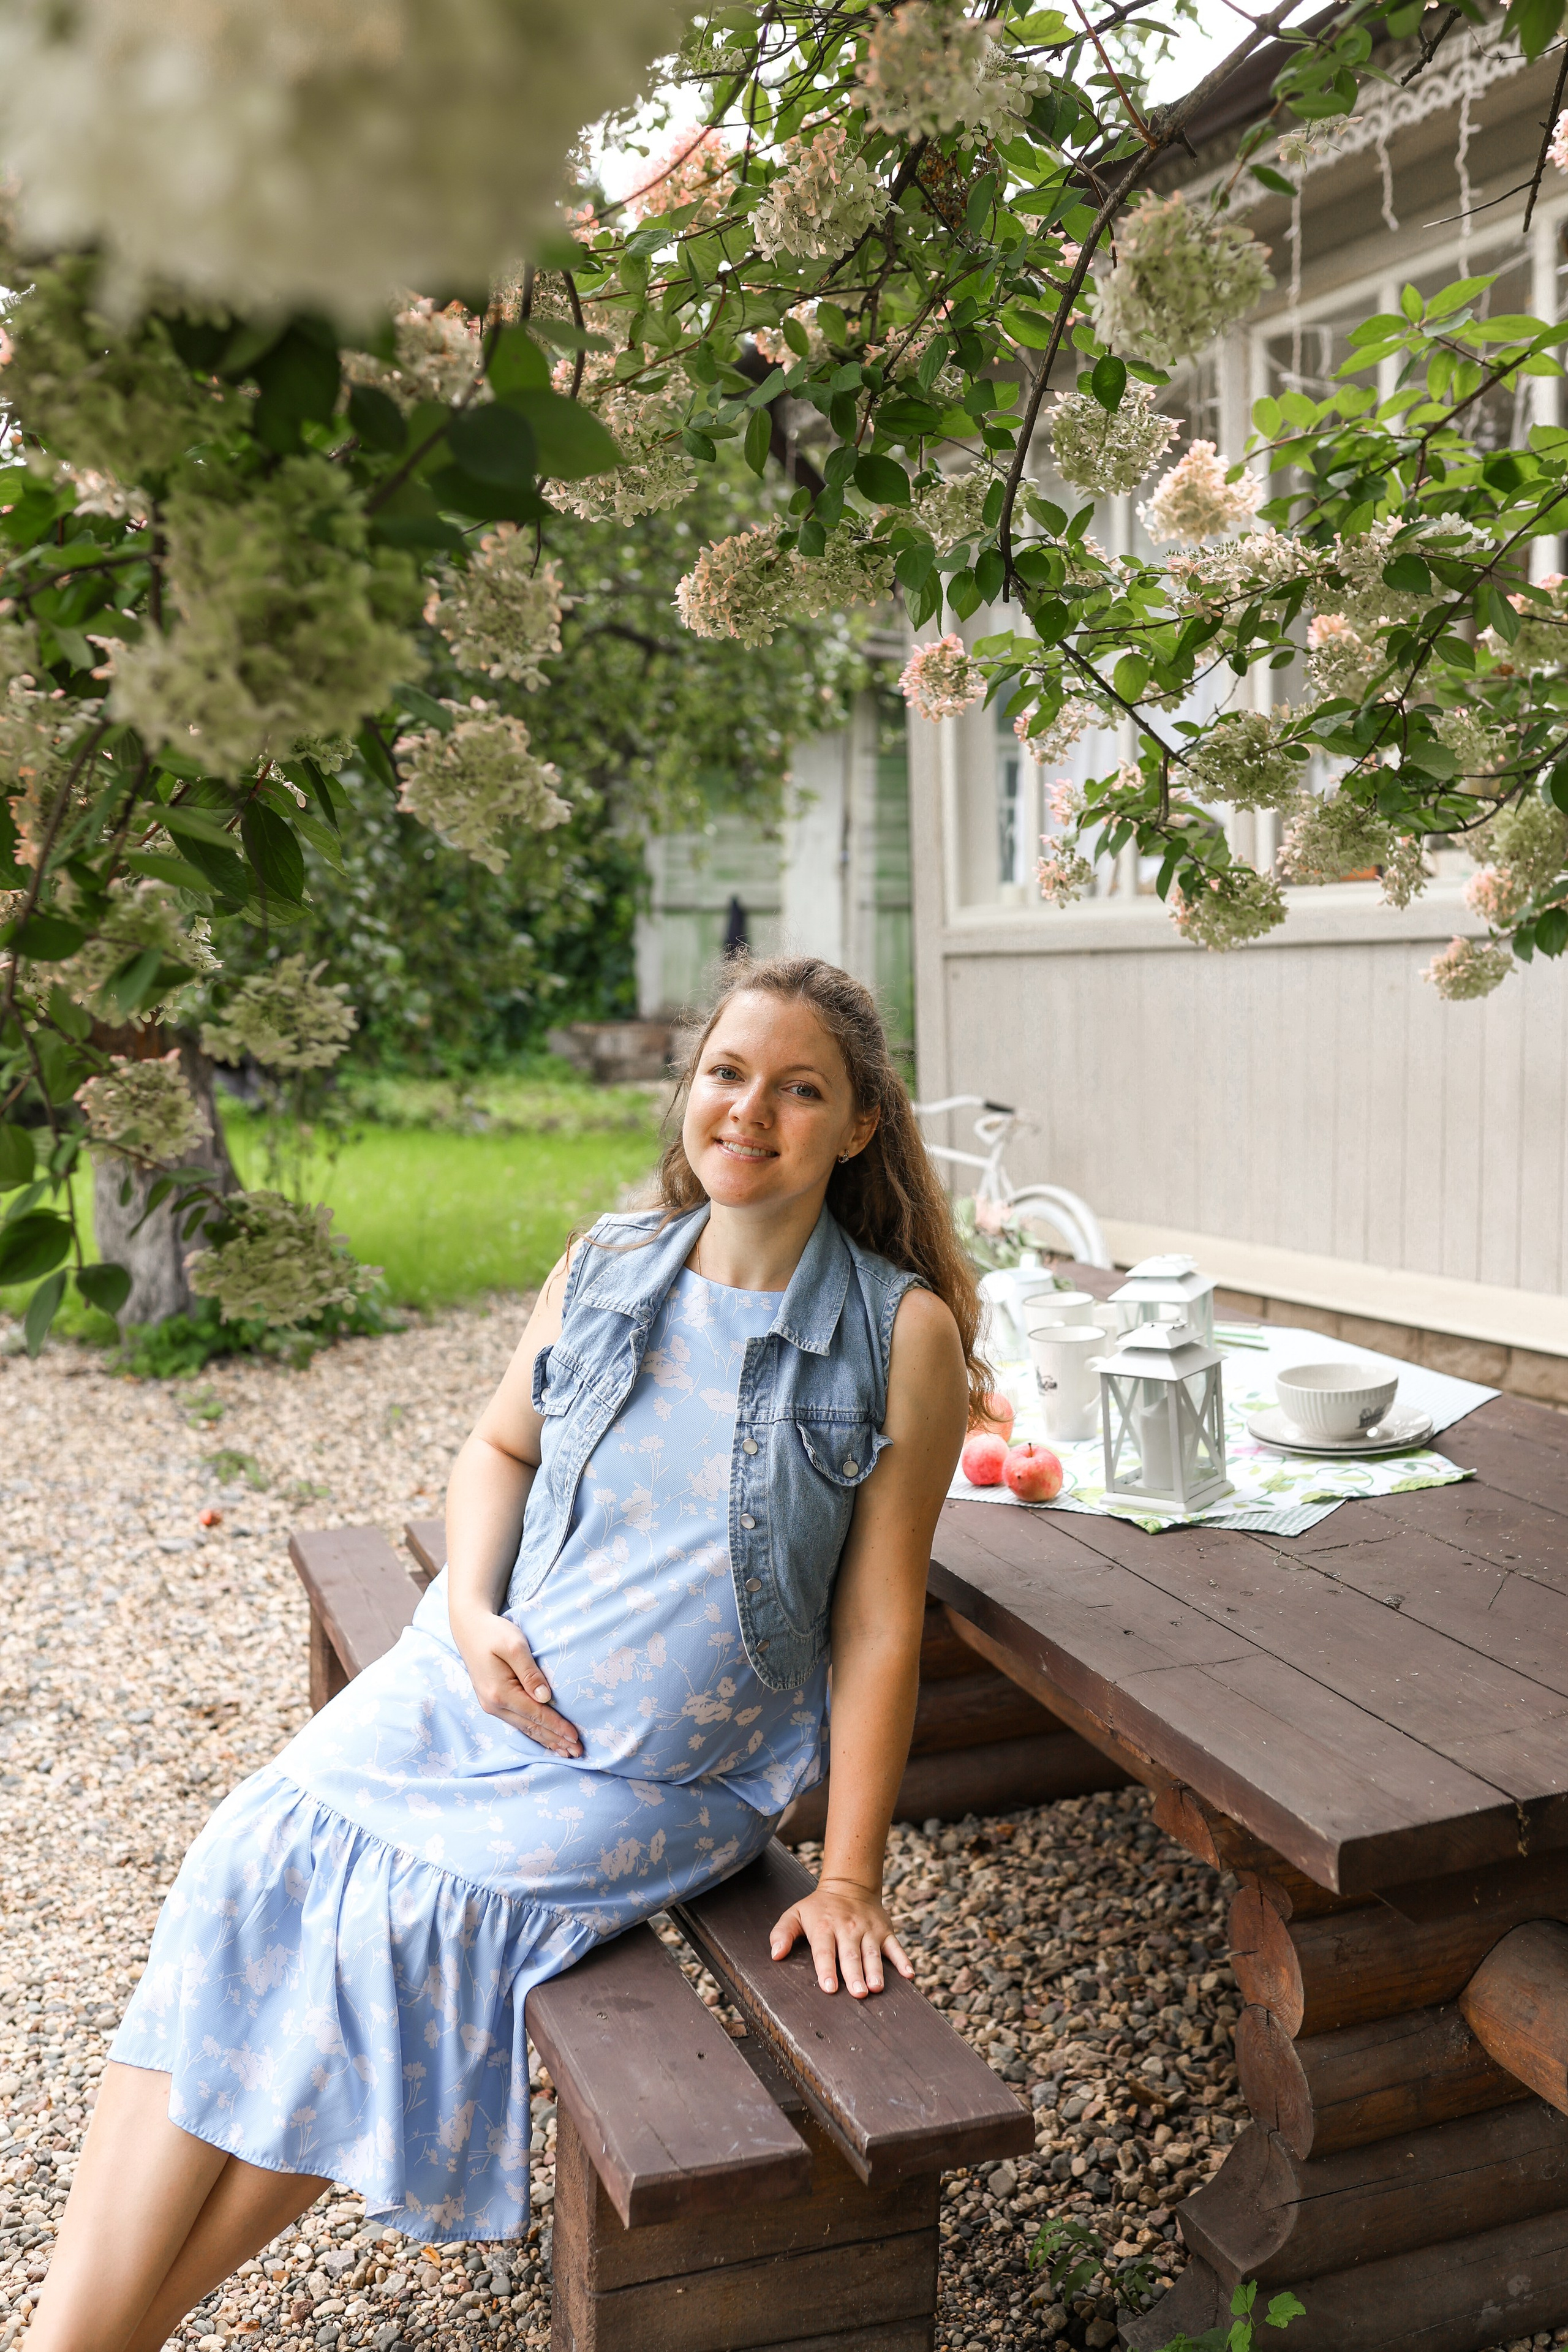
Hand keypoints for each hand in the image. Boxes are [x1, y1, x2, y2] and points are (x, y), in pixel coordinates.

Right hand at [450, 1606, 581, 1758]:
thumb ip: (530, 1673)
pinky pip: (518, 1722)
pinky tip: (545, 1739)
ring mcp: (492, 1706)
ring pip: (525, 1728)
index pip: (536, 1715)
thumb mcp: (514, 1646)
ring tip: (566, 1751)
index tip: (576, 1737)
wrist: (469, 1628)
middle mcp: (494, 1705)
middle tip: (578, 1752)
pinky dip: (534, 1732)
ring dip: (546, 1740)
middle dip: (555, 1740)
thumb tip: (545, 1698)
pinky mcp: (493, 1702)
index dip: (557, 1727)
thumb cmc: (493, 1633)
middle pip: (531, 1727)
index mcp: (500, 1693)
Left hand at [769, 1876, 914, 1998]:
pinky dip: (903, 1960)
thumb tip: (775, 1954)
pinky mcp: (885, 1930)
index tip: (829, 1987)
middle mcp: (847, 1928)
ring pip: (873, 1952)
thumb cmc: (818, 1907)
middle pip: (851, 1954)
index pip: (824, 1951)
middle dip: (854, 1974)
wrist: (849, 1885)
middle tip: (858, 1993)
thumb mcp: (795, 1914)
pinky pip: (896, 1946)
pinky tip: (909, 1974)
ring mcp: (868, 1929)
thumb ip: (782, 1933)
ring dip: (876, 1970)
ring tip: (877, 1987)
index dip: (826, 1969)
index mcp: (824, 1927)